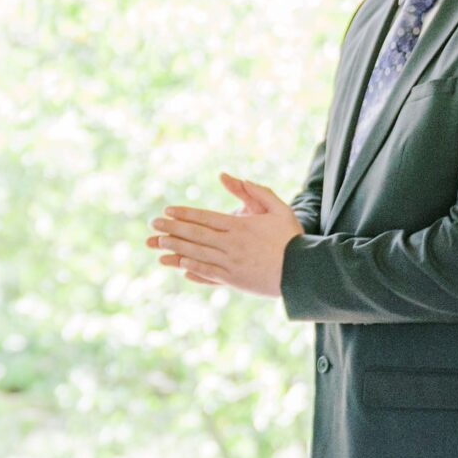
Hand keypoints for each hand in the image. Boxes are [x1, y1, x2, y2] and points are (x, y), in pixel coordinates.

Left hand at [147, 173, 301, 297]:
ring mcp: (231, 263)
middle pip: (196, 234)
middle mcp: (232, 244)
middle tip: (153, 223)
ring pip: (198, 253)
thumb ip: (257, 192)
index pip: (205, 217)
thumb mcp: (278, 208)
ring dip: (176, 248)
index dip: (185, 214)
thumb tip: (235, 177)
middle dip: (173, 228)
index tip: (168, 210)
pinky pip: (209, 273)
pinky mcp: (234, 280)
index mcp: (240, 226)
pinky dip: (193, 268)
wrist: (304, 271)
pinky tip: (179, 265)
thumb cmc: (292, 238)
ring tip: (158, 242)